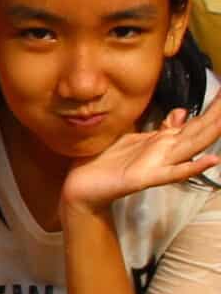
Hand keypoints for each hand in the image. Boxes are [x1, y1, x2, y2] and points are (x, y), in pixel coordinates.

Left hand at [61, 106, 220, 213]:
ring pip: (192, 147)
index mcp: (166, 141)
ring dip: (211, 134)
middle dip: (217, 115)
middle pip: (199, 131)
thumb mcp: (136, 137)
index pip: (197, 122)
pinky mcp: (147, 177)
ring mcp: (160, 165)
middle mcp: (168, 151)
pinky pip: (173, 172)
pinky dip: (192, 167)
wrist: (86, 185)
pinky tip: (211, 160)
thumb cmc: (109, 159)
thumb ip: (162, 128)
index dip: (214, 108)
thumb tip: (183, 112)